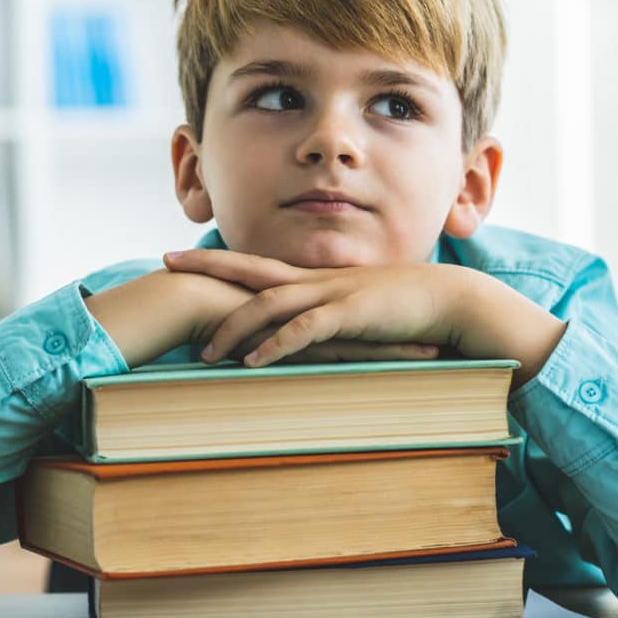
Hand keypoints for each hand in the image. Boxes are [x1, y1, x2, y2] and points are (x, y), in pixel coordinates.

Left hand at [164, 249, 566, 385]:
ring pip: (271, 302)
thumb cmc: (405, 311)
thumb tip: (302, 336)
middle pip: (250, 267)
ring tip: (204, 352)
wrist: (451, 301)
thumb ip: (328, 320)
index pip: (256, 265)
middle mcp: (317, 280)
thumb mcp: (358, 312)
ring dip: (235, 326)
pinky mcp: (352, 315)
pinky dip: (278, 345)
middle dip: (207, 264)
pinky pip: (307, 329)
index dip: (217, 259)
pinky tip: (254, 361)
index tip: (183, 255)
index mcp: (315, 279)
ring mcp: (333, 294)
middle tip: (165, 262)